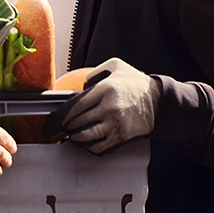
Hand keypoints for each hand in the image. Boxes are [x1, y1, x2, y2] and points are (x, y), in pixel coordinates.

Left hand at [43, 58, 158, 154]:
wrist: (160, 101)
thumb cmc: (136, 83)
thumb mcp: (116, 66)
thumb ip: (95, 72)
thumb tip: (81, 86)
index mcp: (105, 89)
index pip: (75, 106)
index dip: (60, 117)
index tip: (52, 123)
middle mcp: (109, 107)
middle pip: (77, 122)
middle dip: (66, 127)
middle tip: (63, 128)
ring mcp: (115, 123)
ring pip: (85, 136)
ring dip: (75, 138)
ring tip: (73, 135)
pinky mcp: (122, 136)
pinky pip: (99, 147)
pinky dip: (89, 147)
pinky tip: (87, 143)